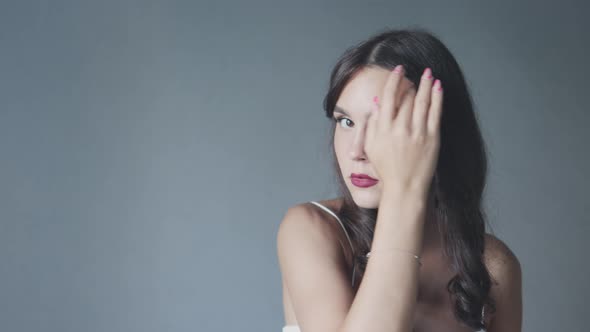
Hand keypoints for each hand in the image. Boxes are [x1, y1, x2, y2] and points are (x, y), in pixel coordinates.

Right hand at [365, 65, 442, 196]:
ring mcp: (418, 133)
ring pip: (423, 101)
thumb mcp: (371, 146)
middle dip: (411, 81)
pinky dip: (437, 98)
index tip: (398, 69)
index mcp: (383, 129)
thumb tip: (378, 103)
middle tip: (414, 72)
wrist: (404, 187)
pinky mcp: (432, 138)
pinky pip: (435, 113)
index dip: (394, 80)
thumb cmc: (386, 168)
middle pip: (407, 97)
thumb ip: (372, 124)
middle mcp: (400, 128)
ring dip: (426, 84)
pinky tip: (438, 87)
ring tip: (428, 73)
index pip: (389, 97)